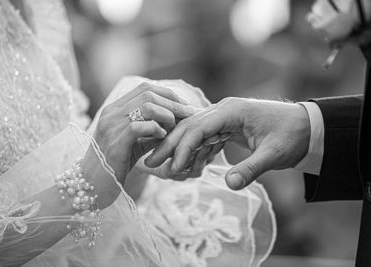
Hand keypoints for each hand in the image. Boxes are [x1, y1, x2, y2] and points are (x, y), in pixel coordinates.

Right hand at [93, 82, 195, 182]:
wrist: (91, 186)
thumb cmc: (115, 164)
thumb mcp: (136, 143)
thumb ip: (152, 131)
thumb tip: (177, 122)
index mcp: (114, 109)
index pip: (144, 88)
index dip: (168, 93)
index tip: (184, 106)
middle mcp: (111, 113)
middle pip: (148, 94)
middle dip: (173, 103)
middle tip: (189, 115)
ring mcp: (111, 126)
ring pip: (146, 106)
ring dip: (167, 115)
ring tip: (173, 128)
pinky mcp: (115, 143)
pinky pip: (140, 126)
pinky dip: (156, 129)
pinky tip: (162, 137)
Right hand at [145, 97, 310, 189]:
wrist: (307, 127)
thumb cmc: (292, 136)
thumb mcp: (274, 154)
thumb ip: (251, 169)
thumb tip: (228, 185)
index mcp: (232, 110)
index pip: (199, 126)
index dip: (183, 147)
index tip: (171, 167)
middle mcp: (224, 111)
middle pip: (190, 127)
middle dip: (170, 146)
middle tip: (150, 162)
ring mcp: (225, 118)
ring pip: (194, 133)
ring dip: (180, 151)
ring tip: (165, 169)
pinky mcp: (227, 127)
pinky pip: (206, 140)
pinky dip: (196, 154)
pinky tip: (189, 168)